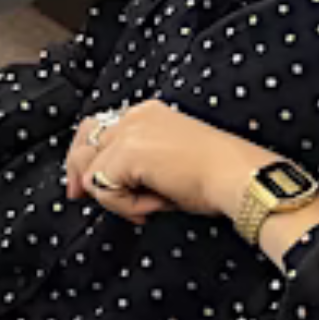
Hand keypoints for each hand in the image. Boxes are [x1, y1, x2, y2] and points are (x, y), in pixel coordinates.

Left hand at [64, 100, 270, 225]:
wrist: (241, 178)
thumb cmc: (217, 178)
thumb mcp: (167, 164)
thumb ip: (135, 166)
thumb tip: (99, 184)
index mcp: (147, 114)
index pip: (100, 128)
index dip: (87, 157)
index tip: (83, 183)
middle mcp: (135, 116)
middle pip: (84, 140)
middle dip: (77, 171)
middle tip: (78, 197)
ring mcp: (129, 132)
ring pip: (91, 170)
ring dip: (116, 196)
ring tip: (148, 205)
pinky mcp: (128, 153)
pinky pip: (103, 188)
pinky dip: (124, 205)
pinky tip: (154, 205)